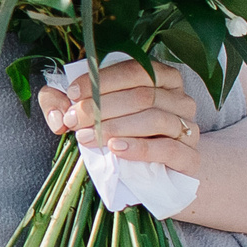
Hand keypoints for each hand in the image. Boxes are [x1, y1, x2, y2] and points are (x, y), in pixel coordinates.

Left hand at [37, 60, 202, 177]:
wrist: (158, 176)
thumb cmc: (123, 136)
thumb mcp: (92, 116)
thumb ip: (65, 105)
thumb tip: (55, 111)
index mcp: (162, 78)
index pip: (134, 70)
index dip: (101, 80)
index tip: (72, 94)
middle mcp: (180, 99)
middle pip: (142, 95)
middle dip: (101, 107)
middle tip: (73, 120)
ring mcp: (189, 128)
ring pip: (155, 119)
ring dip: (115, 127)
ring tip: (87, 137)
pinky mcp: (191, 158)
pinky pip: (169, 149)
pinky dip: (140, 148)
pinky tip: (116, 148)